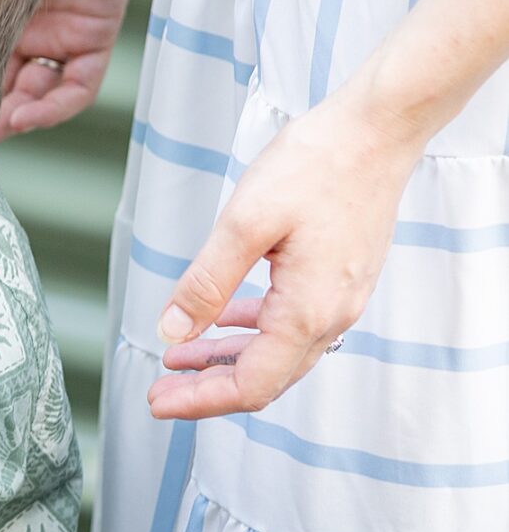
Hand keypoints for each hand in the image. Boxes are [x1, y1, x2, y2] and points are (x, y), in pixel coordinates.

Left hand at [147, 89, 412, 418]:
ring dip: (227, 358)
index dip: (200, 399)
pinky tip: (223, 318)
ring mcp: (340, 297)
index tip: (156, 401)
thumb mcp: (245, 222)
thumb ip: (207, 282)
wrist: (376, 130)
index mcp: (308, 311)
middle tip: (159, 388)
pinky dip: (252, 330)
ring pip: (278, 352)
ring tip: (179, 356)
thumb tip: (172, 332)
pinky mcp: (340, 276)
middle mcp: (331, 315)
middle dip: (208, 387)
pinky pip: (292, 322)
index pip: (250, 384)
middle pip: (265, 377)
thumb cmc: (314, 166)